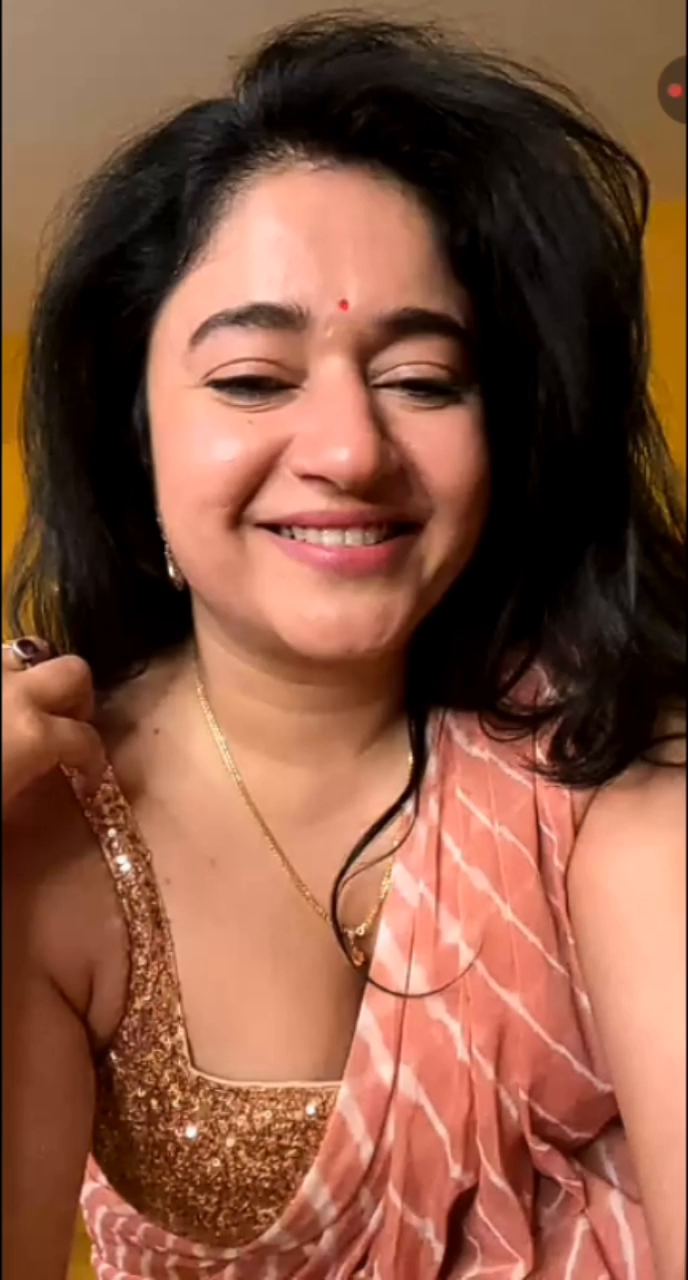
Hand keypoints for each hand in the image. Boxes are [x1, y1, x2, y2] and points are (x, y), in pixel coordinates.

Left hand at [2, 639, 105, 812]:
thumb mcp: (3, 806)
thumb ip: (29, 784)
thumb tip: (39, 778)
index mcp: (34, 735)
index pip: (87, 741)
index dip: (93, 763)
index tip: (88, 781)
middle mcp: (17, 692)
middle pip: (73, 671)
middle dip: (78, 696)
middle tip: (66, 725)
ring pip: (30, 649)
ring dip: (37, 675)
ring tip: (28, 704)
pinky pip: (0, 660)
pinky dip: (8, 678)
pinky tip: (3, 703)